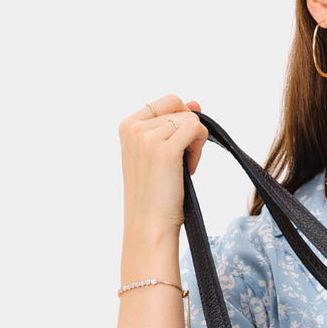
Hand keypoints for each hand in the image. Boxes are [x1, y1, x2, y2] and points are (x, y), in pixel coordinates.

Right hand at [118, 94, 208, 233]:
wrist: (149, 225)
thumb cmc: (155, 194)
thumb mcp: (157, 153)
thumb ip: (172, 125)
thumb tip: (194, 102)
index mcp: (127, 126)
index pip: (169, 102)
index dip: (183, 119)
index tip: (181, 145)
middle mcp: (134, 128)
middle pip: (181, 109)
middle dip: (190, 133)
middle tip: (184, 160)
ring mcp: (147, 138)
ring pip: (192, 120)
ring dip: (196, 144)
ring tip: (184, 169)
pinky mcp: (165, 151)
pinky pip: (197, 130)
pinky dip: (199, 150)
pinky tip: (189, 170)